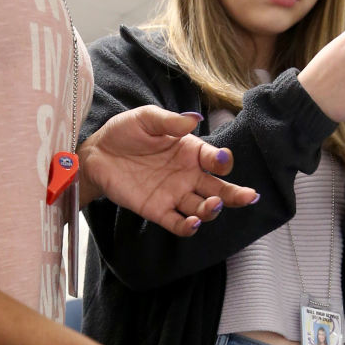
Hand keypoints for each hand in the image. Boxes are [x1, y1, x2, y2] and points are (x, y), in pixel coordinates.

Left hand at [79, 107, 258, 234]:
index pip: (216, 159)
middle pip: (219, 189)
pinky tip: (193, 223)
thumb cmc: (124, 132)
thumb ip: (169, 121)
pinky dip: (188, 227)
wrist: (96, 154)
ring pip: (203, 208)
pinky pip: (178, 224)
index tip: (221, 159)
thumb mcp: (146, 118)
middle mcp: (188, 175)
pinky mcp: (158, 210)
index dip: (223, 160)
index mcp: (191, 152)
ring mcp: (175, 195)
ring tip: (212, 205)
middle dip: (235, 194)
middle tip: (248, 196)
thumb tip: (193, 119)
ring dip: (212, 210)